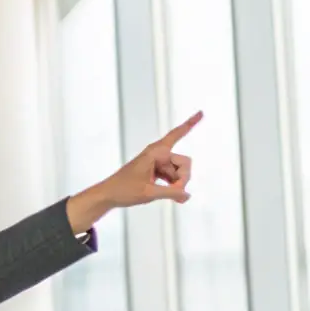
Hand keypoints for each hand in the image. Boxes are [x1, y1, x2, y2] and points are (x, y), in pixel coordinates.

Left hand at [66, 111, 201, 232]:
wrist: (108, 195)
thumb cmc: (123, 190)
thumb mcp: (149, 193)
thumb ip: (171, 193)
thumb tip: (187, 194)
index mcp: (155, 152)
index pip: (176, 135)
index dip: (190, 124)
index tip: (202, 113)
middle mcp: (157, 154)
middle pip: (183, 162)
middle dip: (183, 178)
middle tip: (175, 192)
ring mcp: (157, 163)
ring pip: (179, 172)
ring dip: (178, 184)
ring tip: (173, 198)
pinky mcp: (156, 171)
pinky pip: (172, 176)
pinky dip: (174, 186)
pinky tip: (176, 197)